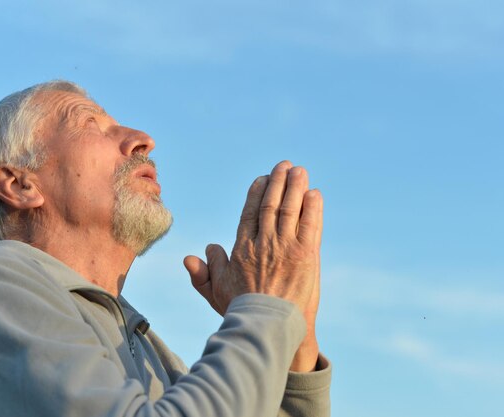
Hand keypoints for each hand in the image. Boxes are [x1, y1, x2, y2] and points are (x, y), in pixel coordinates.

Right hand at [184, 161, 322, 370]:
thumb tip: (189, 257)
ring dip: (295, 186)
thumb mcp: (216, 292)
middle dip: (278, 182)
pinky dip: (313, 207)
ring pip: (291, 208)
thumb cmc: (241, 312)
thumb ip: (203, 273)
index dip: (257, 192)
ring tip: (300, 171)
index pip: (250, 212)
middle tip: (285, 166)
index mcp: (243, 248)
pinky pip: (311, 224)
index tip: (262, 179)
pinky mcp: (306, 254)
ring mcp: (286, 247)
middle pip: (271, 204)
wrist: (268, 327)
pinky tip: (314, 194)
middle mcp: (264, 242)